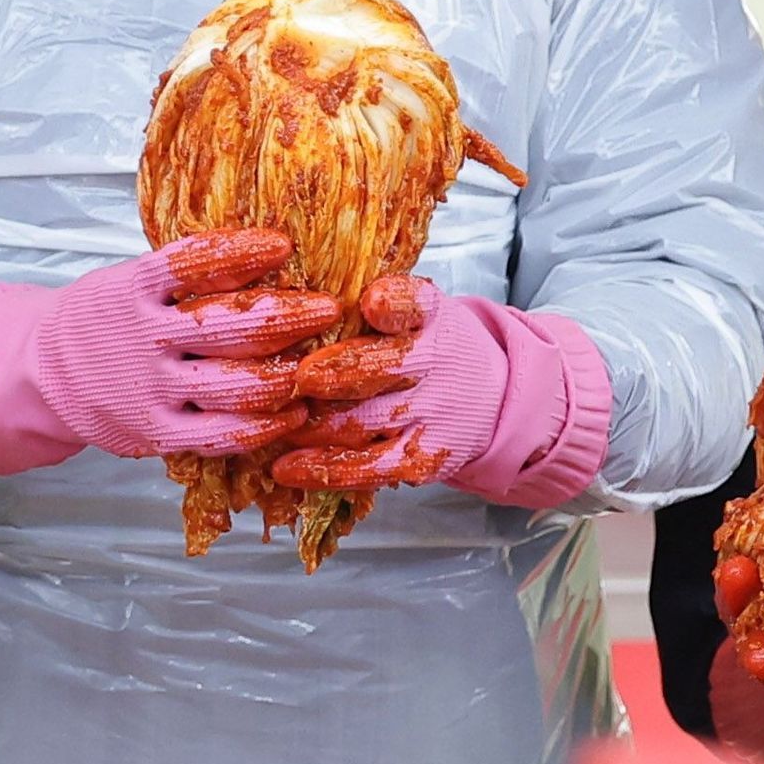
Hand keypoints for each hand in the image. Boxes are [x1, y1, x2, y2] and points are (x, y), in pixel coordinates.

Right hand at [0, 230, 345, 477]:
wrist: (40, 371)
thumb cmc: (103, 319)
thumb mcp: (129, 279)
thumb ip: (183, 272)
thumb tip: (266, 248)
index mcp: (136, 286)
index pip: (196, 261)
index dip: (244, 252)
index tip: (284, 245)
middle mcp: (144, 336)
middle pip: (228, 326)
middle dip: (289, 317)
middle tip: (329, 308)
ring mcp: (150, 386)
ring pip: (233, 384)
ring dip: (286, 375)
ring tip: (321, 365)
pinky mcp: (155, 429)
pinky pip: (218, 432)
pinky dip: (262, 426)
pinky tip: (292, 413)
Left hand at [256, 283, 603, 508]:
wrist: (493, 395)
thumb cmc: (423, 343)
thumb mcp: (411, 310)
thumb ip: (363, 304)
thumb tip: (275, 292)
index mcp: (426, 312)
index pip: (414, 302)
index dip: (394, 303)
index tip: (372, 301)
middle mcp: (432, 362)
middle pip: (384, 367)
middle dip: (338, 372)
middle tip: (299, 376)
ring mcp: (427, 414)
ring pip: (363, 421)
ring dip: (312, 424)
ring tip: (270, 421)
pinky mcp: (421, 460)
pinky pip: (367, 468)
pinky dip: (323, 470)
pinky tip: (284, 467)